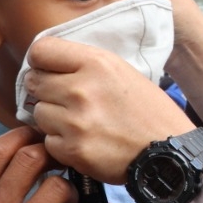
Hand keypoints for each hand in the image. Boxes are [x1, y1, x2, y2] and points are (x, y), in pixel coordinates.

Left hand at [25, 37, 195, 183]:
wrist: (168, 151)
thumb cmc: (147, 111)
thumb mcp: (122, 72)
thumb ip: (84, 65)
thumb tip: (46, 65)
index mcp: (96, 63)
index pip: (40, 51)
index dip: (41, 62)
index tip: (50, 72)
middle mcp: (81, 89)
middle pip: (34, 83)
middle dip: (47, 92)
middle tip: (68, 101)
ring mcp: (75, 121)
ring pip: (39, 114)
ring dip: (54, 120)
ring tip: (81, 124)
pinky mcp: (73, 150)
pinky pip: (48, 141)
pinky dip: (62, 144)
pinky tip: (84, 142)